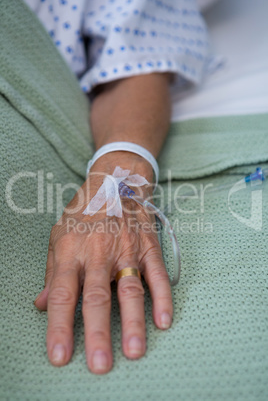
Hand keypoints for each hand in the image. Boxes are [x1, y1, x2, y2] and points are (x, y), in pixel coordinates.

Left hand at [34, 152, 172, 373]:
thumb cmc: (83, 214)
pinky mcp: (148, 247)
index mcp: (71, 253)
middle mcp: (98, 254)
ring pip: (130, 289)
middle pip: (97, 297)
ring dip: (133, 322)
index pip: (62, 295)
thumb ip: (51, 272)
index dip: (59, 327)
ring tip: (134, 351)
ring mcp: (126, 249)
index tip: (61, 356)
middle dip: (97, 332)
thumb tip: (41, 305)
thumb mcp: (58, 237)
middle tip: (100, 364)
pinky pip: (157, 274)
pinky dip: (162, 298)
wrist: (114, 182)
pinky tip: (163, 320)